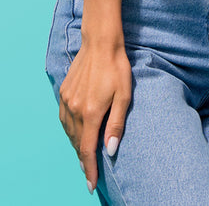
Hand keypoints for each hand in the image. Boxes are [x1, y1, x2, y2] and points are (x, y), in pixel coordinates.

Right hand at [58, 39, 132, 192]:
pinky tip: (78, 133)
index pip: (87, 149)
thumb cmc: (117, 69)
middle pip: (77, 143)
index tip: (91, 184)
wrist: (100, 44)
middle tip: (91, 173)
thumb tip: (110, 150)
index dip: (89, 169)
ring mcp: (66, 102)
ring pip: (69, 133)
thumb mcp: (124, 96)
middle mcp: (74, 110)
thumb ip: (116, 124)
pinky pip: (64, 120)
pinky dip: (71, 131)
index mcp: (91, 113)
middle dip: (84, 159)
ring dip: (77, 146)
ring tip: (85, 157)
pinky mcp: (63, 94)